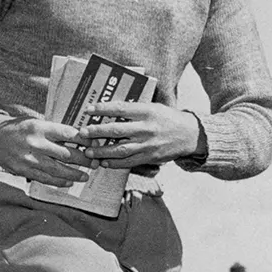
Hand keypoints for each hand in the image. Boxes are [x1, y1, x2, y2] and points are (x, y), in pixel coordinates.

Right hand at [0, 116, 88, 186]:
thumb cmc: (18, 128)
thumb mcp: (36, 122)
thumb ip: (54, 131)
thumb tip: (78, 137)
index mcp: (40, 127)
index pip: (68, 134)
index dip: (84, 140)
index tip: (94, 144)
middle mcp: (36, 143)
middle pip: (66, 154)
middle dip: (84, 159)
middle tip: (95, 162)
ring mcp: (30, 159)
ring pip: (58, 169)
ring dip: (75, 174)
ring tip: (85, 176)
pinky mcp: (25, 170)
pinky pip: (46, 178)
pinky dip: (59, 181)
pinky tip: (69, 182)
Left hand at [74, 102, 199, 168]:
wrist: (189, 135)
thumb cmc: (168, 119)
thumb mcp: (154, 108)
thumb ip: (135, 110)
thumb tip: (111, 109)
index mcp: (147, 111)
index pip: (120, 109)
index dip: (103, 109)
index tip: (88, 109)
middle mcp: (146, 128)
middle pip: (116, 130)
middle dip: (97, 132)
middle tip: (82, 133)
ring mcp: (147, 144)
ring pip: (120, 149)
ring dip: (102, 151)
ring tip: (88, 151)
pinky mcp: (149, 157)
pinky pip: (129, 162)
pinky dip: (115, 163)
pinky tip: (104, 162)